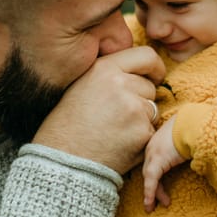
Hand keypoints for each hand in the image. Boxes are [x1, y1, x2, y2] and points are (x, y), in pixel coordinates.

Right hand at [33, 47, 164, 174]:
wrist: (62, 160)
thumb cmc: (67, 126)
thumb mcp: (82, 86)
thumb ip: (109, 74)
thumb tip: (138, 69)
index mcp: (104, 68)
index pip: (146, 56)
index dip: (154, 68)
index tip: (154, 77)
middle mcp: (121, 84)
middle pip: (149, 86)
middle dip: (141, 99)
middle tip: (116, 116)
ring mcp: (134, 108)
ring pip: (152, 110)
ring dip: (141, 120)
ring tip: (114, 131)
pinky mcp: (142, 132)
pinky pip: (151, 132)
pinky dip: (141, 139)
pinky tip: (119, 145)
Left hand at [142, 116, 186, 211]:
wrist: (194, 122)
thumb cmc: (195, 129)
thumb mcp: (187, 141)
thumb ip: (185, 150)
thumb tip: (198, 158)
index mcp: (158, 142)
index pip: (153, 163)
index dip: (154, 177)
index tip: (158, 188)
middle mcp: (152, 147)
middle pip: (149, 172)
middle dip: (152, 188)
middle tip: (154, 203)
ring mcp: (153, 153)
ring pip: (148, 178)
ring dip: (152, 194)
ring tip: (154, 207)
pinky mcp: (157, 161)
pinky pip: (151, 181)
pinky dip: (150, 193)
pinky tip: (150, 204)